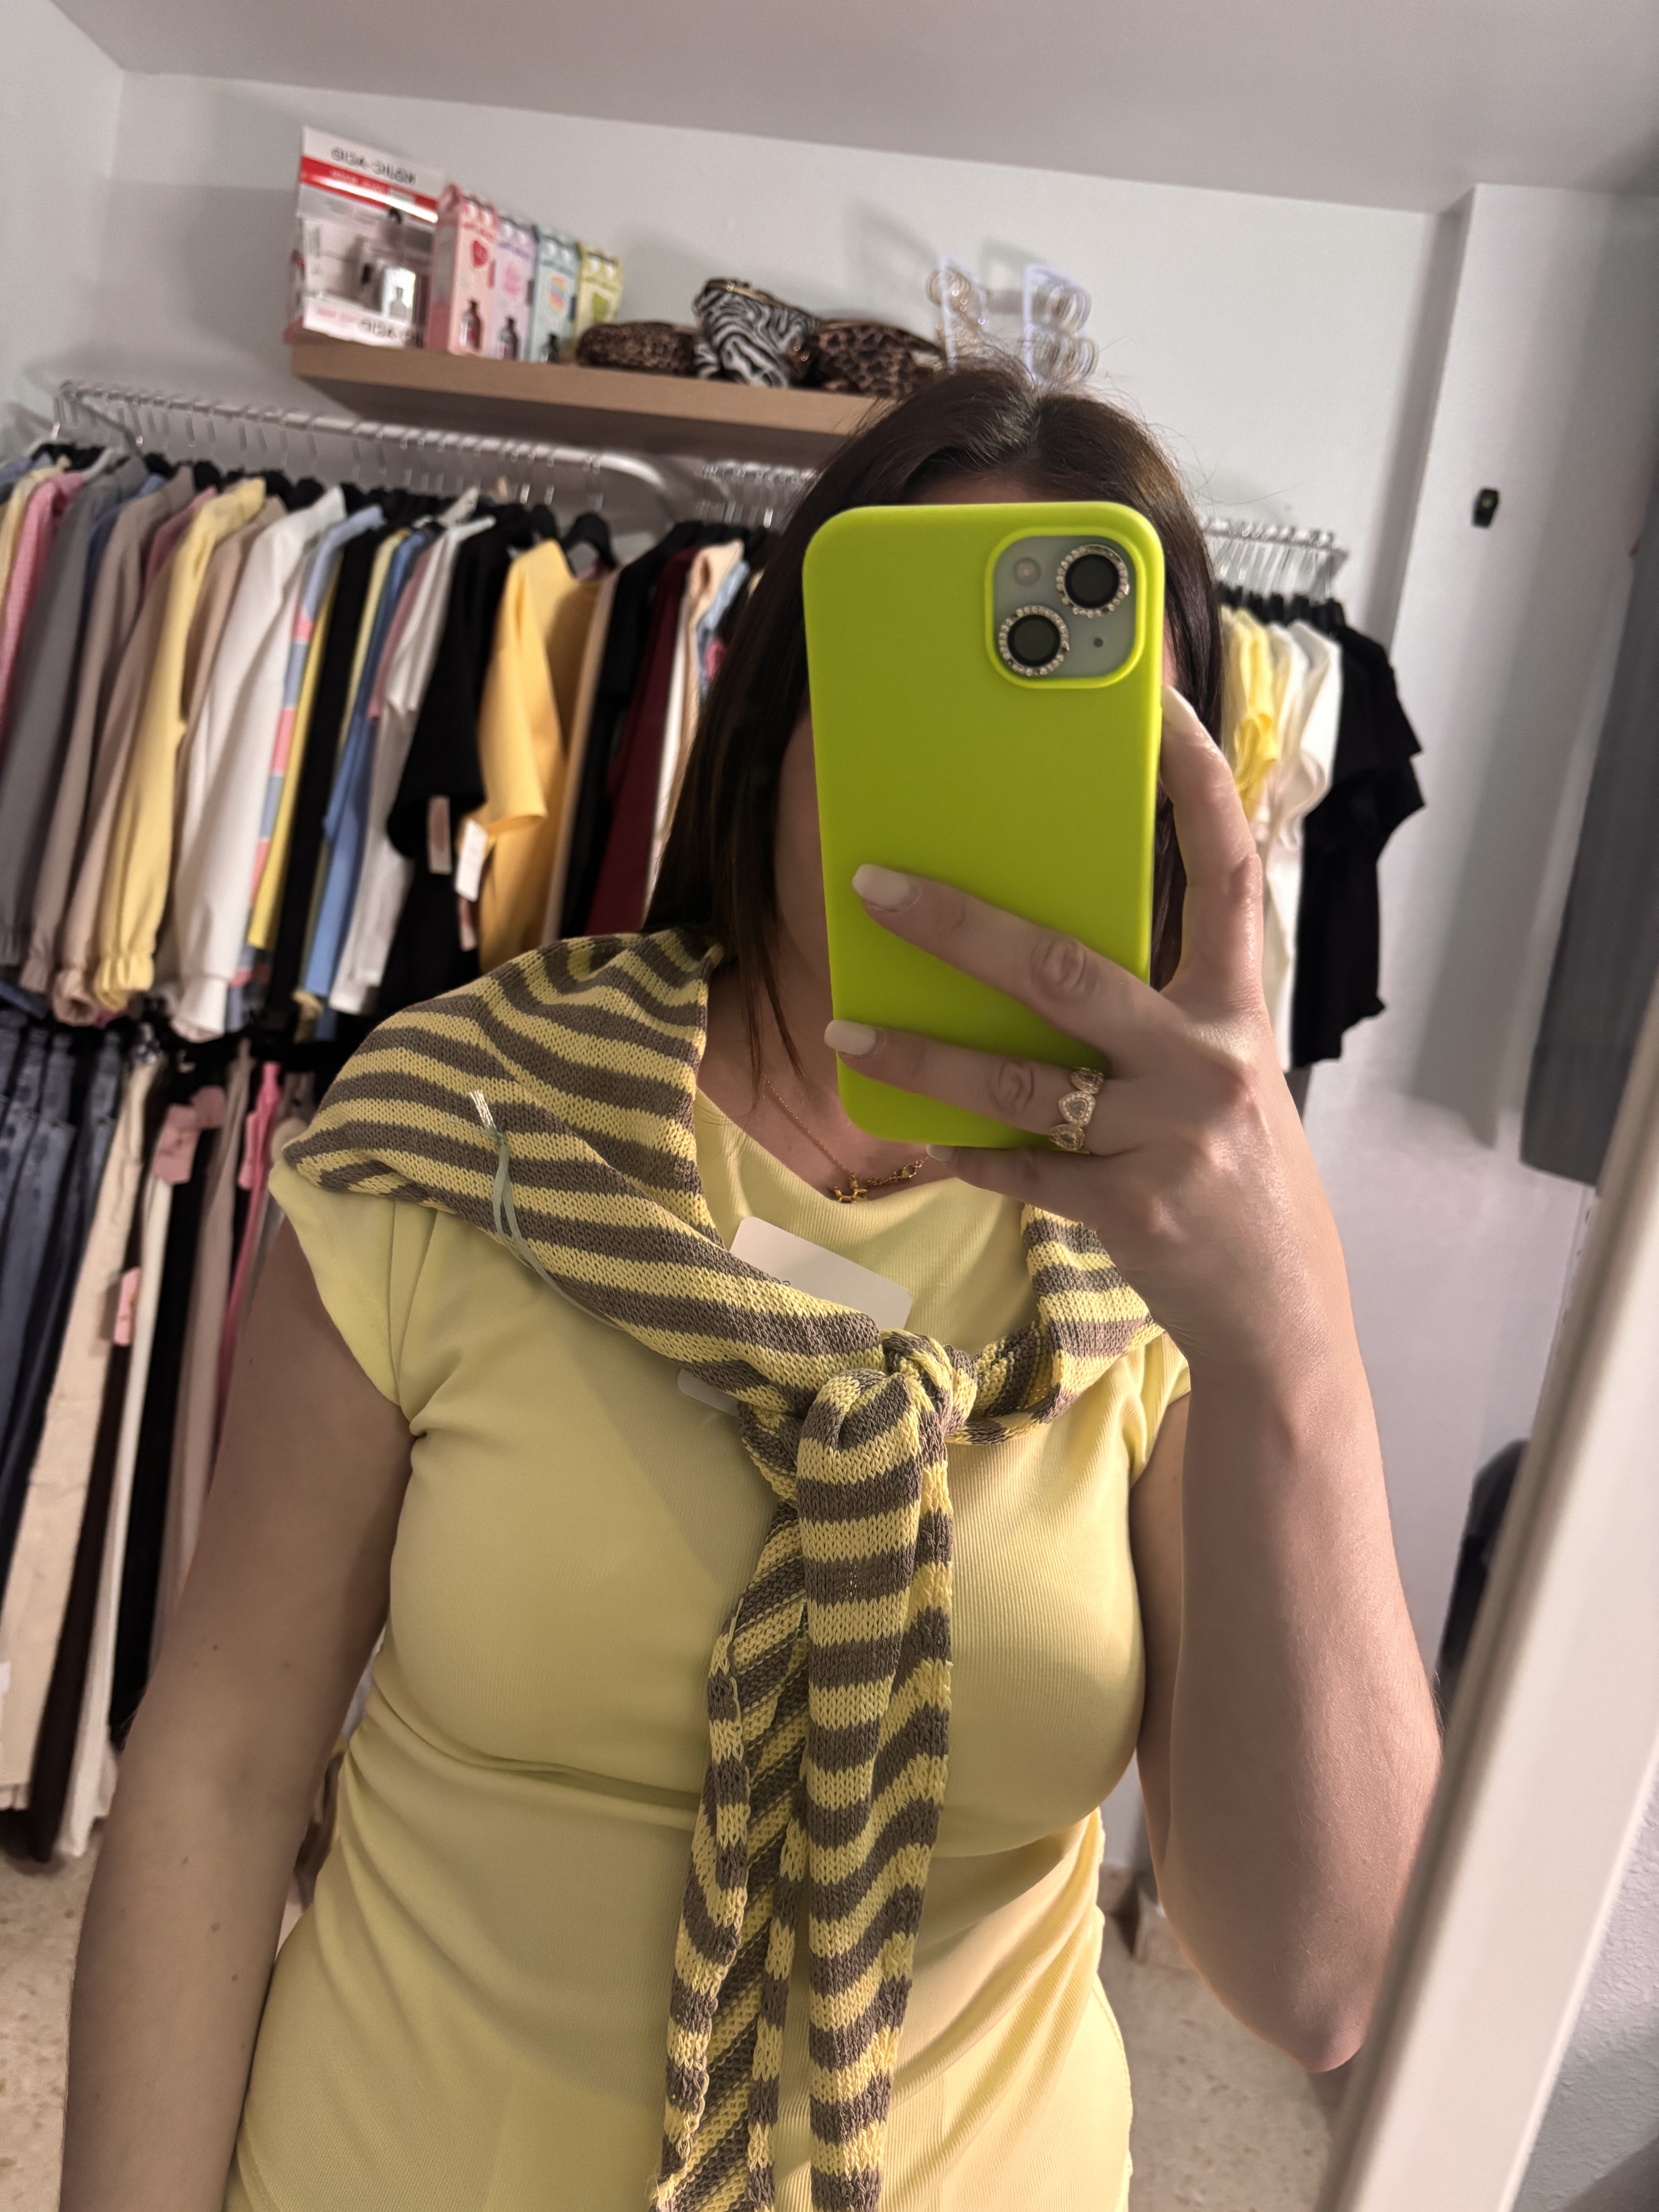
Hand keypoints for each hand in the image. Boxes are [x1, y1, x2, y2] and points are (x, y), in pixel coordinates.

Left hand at [825, 686, 1352, 1380]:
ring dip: (923, 1054)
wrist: (1282, 1310)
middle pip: (1069, 970)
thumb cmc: (1236, 1172)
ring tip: (847, 1026)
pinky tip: (917, 1135)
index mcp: (1238, 1008)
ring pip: (1020, 1080)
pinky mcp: (1130, 1208)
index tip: (1156, 702)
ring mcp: (1169, 1137)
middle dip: (962, 923)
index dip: (1196, 782)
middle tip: (877, 884)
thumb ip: (1153, 1013)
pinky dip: (964, 1150)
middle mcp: (1210, 1060)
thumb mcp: (1220, 1072)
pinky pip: (1019, 1167)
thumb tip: (1037, 950)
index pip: (1227, 870)